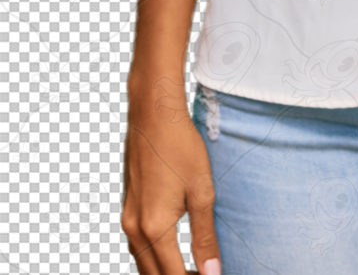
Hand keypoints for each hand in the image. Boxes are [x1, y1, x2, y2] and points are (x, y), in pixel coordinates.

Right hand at [121, 80, 220, 274]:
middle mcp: (135, 229)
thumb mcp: (202, 191)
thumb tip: (212, 272)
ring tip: (192, 269)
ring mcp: (128, 219)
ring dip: (164, 272)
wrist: (153, 115)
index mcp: (154, 229)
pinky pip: (137, 246)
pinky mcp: (127, 208)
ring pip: (142, 264)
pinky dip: (153, 257)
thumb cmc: (180, 147)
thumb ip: (205, 237)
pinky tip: (171, 251)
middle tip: (204, 274)